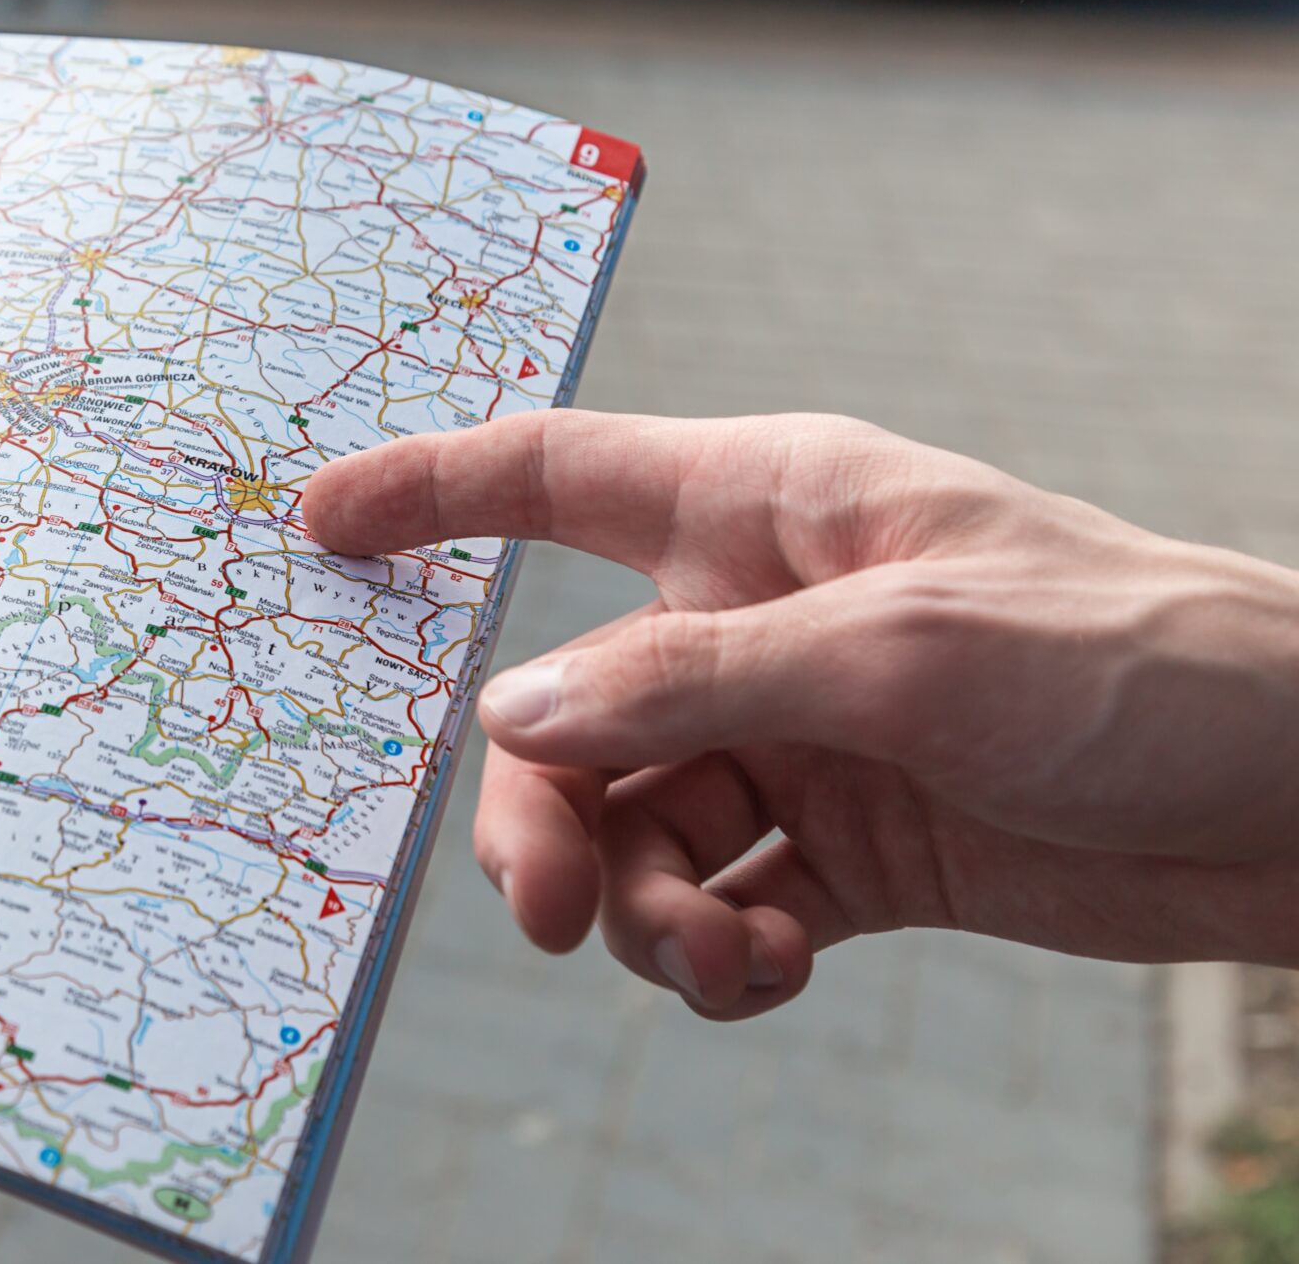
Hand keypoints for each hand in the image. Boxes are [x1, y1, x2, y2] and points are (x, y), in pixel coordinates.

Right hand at [305, 412, 1298, 1019]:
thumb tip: (516, 716)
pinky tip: (766, 973)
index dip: (428, 491)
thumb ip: (695, 681)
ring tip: (723, 959)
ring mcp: (795, 739)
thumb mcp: (903, 650)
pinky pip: (714, 904)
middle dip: (548, 817)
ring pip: (633, 828)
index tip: (316, 522)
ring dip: (646, 908)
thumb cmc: (1134, 657)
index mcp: (766, 509)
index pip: (557, 476)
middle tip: (556, 914)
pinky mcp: (844, 847)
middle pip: (569, 714)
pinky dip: (714, 953)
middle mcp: (755, 621)